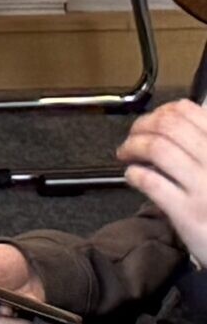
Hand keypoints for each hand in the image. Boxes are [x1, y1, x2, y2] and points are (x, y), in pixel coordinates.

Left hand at [119, 100, 206, 266]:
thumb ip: (201, 145)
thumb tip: (165, 122)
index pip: (187, 111)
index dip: (159, 112)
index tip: (150, 122)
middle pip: (167, 125)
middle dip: (140, 127)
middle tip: (132, 138)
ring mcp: (205, 187)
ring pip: (157, 148)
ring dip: (132, 146)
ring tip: (126, 154)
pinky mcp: (189, 212)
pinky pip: (151, 182)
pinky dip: (135, 174)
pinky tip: (133, 176)